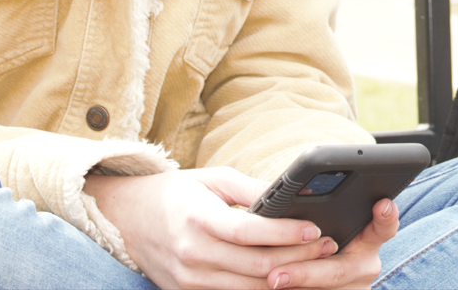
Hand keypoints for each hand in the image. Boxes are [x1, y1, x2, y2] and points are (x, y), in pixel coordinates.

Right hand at [84, 168, 398, 288]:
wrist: (128, 218)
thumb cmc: (177, 193)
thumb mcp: (213, 179)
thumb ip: (252, 190)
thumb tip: (292, 196)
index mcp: (197, 219)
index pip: (248, 232)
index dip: (284, 233)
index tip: (315, 228)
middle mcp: (192, 254)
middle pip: (255, 266)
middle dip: (297, 257)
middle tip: (329, 246)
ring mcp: (189, 280)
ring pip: (248, 288)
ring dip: (286, 278)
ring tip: (317, 264)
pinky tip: (287, 279)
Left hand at [264, 197, 399, 289]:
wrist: (317, 280)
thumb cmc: (315, 246)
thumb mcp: (324, 228)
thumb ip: (313, 216)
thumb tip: (275, 202)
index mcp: (368, 239)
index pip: (384, 226)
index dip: (386, 216)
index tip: (382, 204)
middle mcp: (366, 265)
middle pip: (339, 270)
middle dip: (306, 273)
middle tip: (277, 275)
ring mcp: (356, 288)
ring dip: (296, 287)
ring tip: (272, 281)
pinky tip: (274, 289)